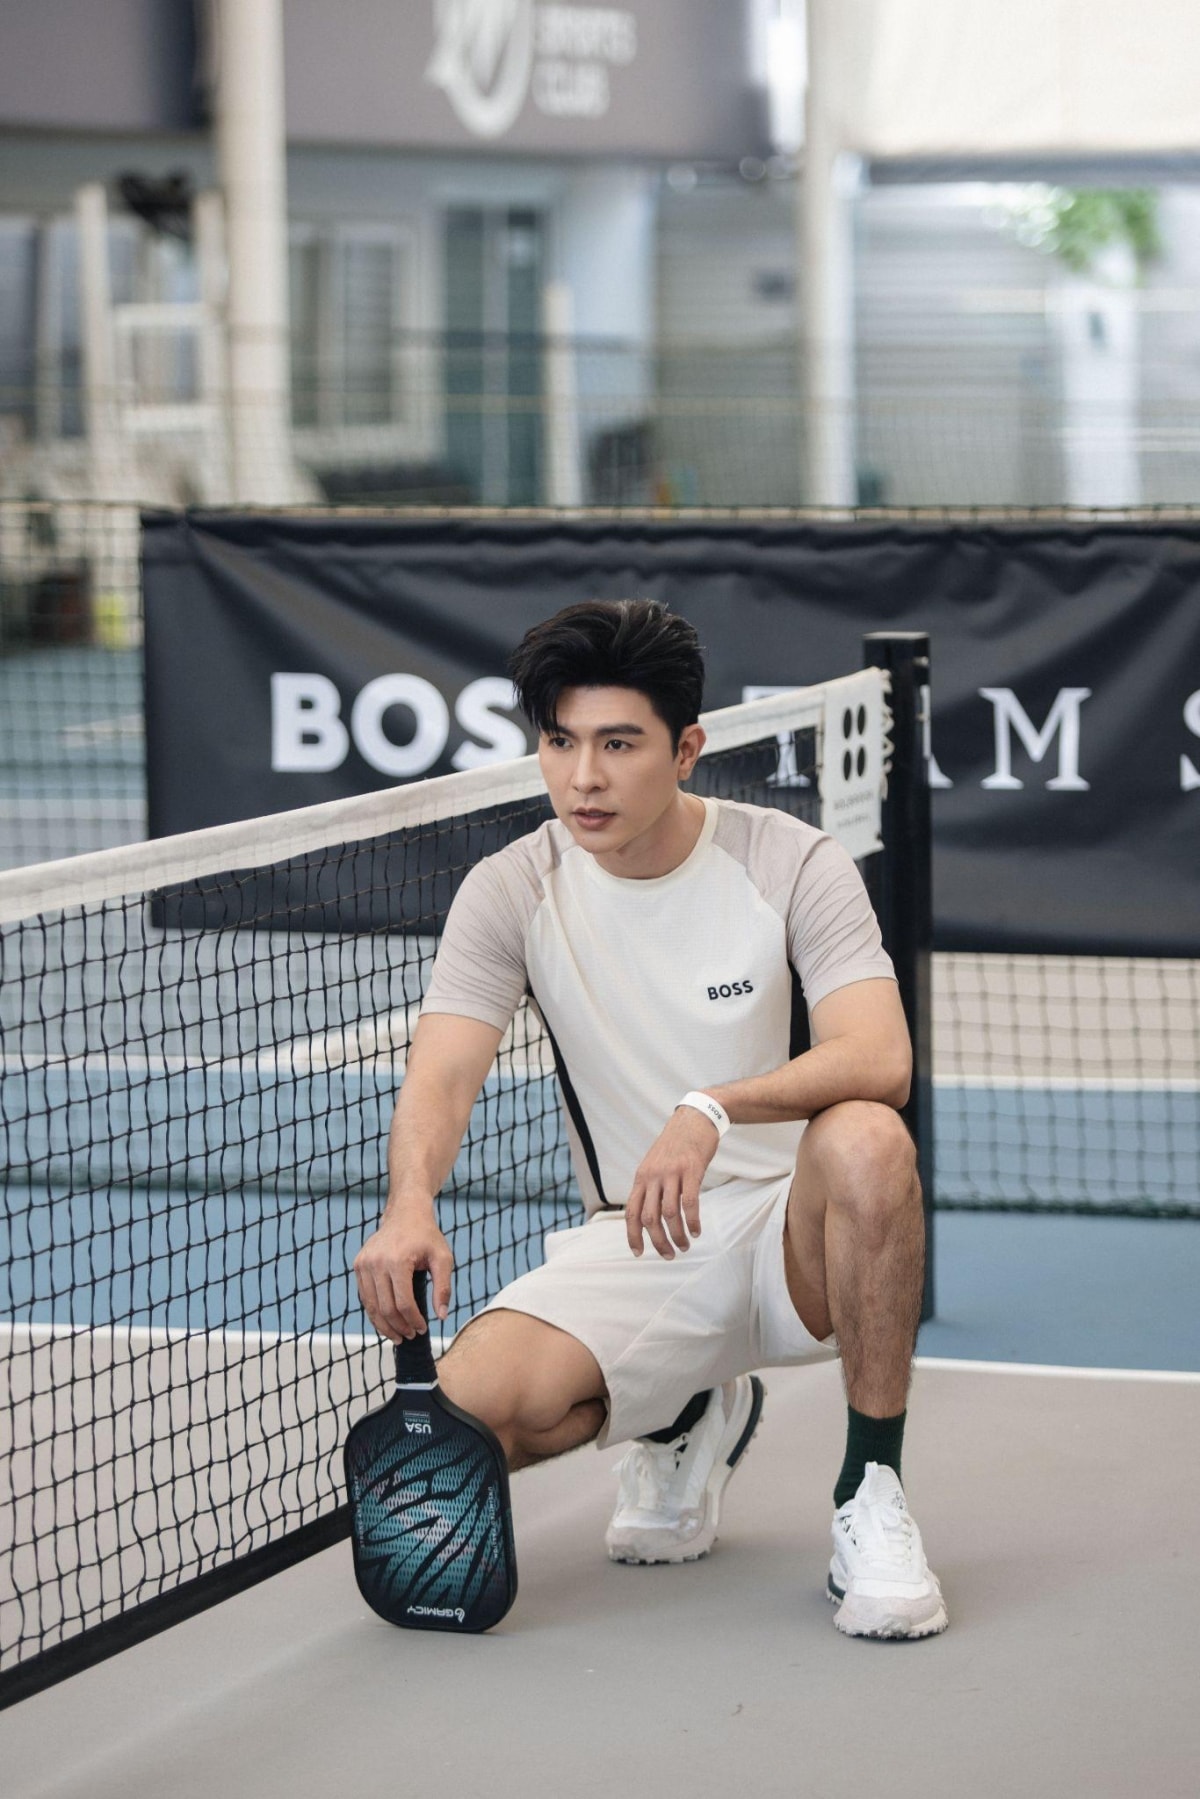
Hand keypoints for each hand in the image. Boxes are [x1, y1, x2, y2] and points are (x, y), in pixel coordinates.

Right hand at [353, 1213, 453, 1340]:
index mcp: (397, 1261)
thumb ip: (443, 1288)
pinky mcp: (358, 1264)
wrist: (405, 1213)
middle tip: (411, 1336)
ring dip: (384, 1325)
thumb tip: (441, 1317)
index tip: (423, 1329)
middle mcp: (376, 1262)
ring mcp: (364, 1263)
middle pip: (385, 1308)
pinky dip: (374, 1312)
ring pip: (371, 1306)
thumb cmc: (427, 1236)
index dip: (414, 1321)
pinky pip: (365, 1296)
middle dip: (399, 1327)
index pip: (404, 1303)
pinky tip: (386, 1322)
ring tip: (397, 1336)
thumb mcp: (443, 1258)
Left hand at [625, 1106, 720, 1258]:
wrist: (694, 1118)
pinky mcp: (691, 1170)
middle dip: (658, 1242)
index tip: (638, 1253)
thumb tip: (649, 1215)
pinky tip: (697, 1231)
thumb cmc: (676, 1144)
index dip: (633, 1235)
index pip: (631, 1212)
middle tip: (669, 1255)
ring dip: (677, 1235)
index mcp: (642, 1177)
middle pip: (649, 1218)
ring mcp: (672, 1172)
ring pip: (669, 1214)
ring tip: (685, 1246)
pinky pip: (690, 1202)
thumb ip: (651, 1186)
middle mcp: (653, 1176)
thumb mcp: (655, 1163)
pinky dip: (693, 1221)